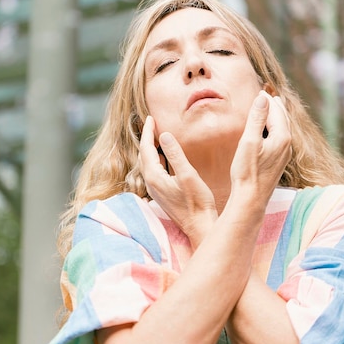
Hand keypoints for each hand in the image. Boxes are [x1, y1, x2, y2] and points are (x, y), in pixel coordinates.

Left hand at [139, 116, 217, 247]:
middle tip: (152, 123)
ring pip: (148, 163)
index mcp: (154, 177)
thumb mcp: (188, 175)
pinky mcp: (161, 193)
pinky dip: (156, 158)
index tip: (150, 118)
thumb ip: (175, 154)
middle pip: (144, 155)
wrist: (200, 226)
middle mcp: (151, 183)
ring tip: (157, 134)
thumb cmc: (197, 202)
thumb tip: (164, 134)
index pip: (146, 148)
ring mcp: (155, 190)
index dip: (148, 131)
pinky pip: (153, 170)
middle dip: (147, 138)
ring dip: (151, 148)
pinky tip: (164, 155)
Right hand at [230, 91, 291, 209]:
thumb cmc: (247, 171)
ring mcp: (284, 154)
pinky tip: (269, 131)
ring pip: (283, 129)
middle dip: (275, 106)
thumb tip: (263, 97)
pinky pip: (280, 138)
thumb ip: (256, 118)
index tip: (260, 90)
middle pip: (283, 118)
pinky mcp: (279, 162)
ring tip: (271, 108)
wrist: (251, 199)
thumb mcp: (249, 141)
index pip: (276, 111)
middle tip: (267, 94)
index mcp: (282, 137)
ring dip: (276, 117)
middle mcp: (287, 145)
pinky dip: (275, 128)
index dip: (266, 100)